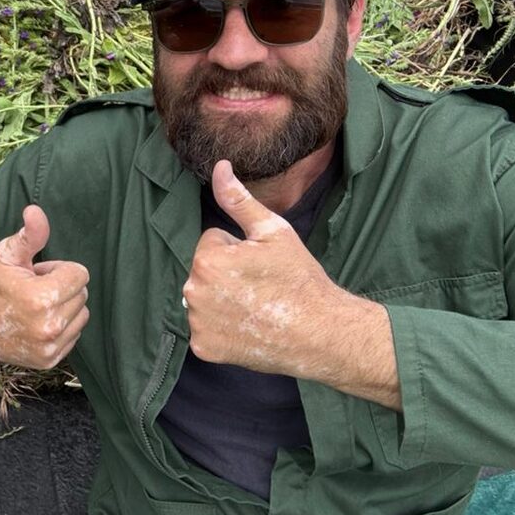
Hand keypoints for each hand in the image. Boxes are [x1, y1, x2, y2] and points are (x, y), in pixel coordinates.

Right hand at [0, 205, 88, 368]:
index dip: (58, 268)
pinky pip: (74, 335)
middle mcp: (48, 327)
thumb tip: (35, 210)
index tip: (37, 273)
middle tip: (32, 288)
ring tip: (35, 305)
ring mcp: (48, 347)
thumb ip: (30, 234)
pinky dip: (61, 326)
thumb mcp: (7, 252)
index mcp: (41, 298)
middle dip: (61, 286)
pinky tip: (36, 322)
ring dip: (64, 306)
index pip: (80, 274)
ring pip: (81, 315)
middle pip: (82, 294)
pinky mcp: (48, 361)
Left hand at [184, 161, 352, 376]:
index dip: (238, 250)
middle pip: (205, 270)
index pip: (212, 241)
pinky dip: (222, 330)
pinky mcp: (204, 348)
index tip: (260, 265)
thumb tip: (219, 167)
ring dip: (222, 300)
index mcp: (207, 260)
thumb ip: (238, 199)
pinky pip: (205, 329)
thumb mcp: (273, 231)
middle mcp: (193, 292)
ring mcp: (197, 323)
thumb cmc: (299, 280)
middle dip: (227, 274)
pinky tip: (247, 329)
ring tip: (255, 308)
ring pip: (204, 299)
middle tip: (260, 288)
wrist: (321, 334)